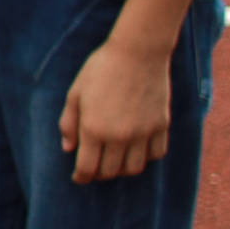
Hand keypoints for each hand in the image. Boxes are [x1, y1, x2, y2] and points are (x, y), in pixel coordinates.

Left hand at [60, 36, 174, 183]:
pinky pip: (156, 154)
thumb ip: (69, 123)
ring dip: (122, 169)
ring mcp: (143, 132)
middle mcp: (119, 136)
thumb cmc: (102, 68)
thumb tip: (68, 148)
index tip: (78, 177)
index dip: (81, 177)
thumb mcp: (76, 93)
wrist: (138, 51)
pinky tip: (138, 149)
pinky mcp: (161, 125)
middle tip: (95, 167)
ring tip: (116, 160)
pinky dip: (146, 157)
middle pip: (110, 172)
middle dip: (99, 174)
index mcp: (94, 129)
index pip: (87, 169)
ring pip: (134, 169)